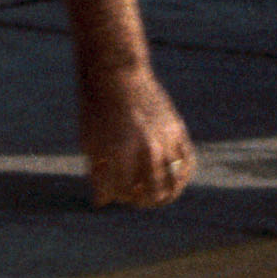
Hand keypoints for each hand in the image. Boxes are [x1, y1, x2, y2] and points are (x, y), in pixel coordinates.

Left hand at [79, 60, 194, 210]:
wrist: (116, 74)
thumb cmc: (96, 109)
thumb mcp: (89, 142)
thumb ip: (98, 174)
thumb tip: (102, 203)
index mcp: (119, 153)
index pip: (122, 192)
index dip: (115, 196)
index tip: (111, 193)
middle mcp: (146, 148)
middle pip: (151, 192)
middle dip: (141, 200)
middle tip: (135, 199)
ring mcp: (165, 139)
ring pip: (173, 181)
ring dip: (165, 194)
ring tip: (157, 197)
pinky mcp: (177, 129)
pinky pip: (187, 161)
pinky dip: (183, 176)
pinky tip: (175, 182)